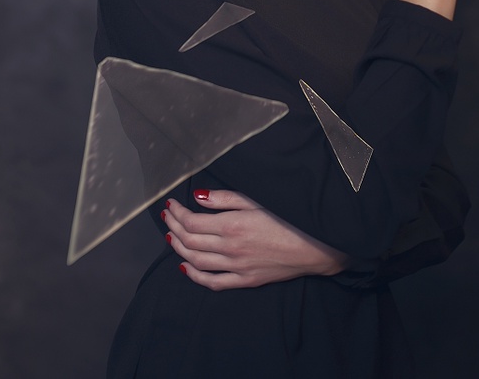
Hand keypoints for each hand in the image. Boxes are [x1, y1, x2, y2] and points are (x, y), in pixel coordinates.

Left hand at [162, 191, 349, 290]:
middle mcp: (230, 248)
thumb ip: (224, 199)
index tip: (172, 204)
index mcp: (232, 225)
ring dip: (178, 249)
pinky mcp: (243, 281)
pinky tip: (184, 267)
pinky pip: (212, 282)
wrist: (311, 248)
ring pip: (195, 261)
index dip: (177, 213)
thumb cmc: (285, 219)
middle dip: (173, 227)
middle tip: (168, 218)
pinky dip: (194, 276)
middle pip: (189, 241)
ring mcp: (235, 267)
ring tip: (171, 237)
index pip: (192, 221)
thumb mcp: (255, 201)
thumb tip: (198, 197)